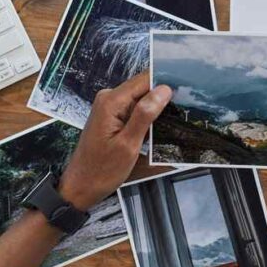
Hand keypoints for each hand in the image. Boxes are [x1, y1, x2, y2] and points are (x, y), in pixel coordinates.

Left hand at [58, 74, 171, 209]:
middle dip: (162, 95)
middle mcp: (108, 98)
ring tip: (174, 118)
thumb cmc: (102, 170)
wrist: (81, 186)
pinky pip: (133, 108)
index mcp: (111, 101)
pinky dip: (146, 115)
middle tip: (184, 107)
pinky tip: (157, 126)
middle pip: (143, 87)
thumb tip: (164, 90)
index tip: (186, 90)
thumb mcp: (128, 145)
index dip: (165, 82)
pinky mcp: (111, 116)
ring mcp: (109, 107)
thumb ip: (145, 115)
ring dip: (155, 107)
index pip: (144, 79)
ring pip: (140, 98)